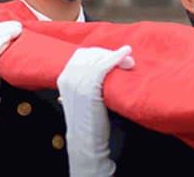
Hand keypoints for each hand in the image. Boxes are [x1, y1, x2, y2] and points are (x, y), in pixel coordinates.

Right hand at [58, 46, 133, 176]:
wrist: (85, 139)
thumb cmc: (88, 119)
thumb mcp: (81, 95)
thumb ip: (86, 79)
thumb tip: (105, 63)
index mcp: (64, 77)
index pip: (83, 55)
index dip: (100, 54)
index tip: (114, 57)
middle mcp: (69, 76)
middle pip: (92, 55)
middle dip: (110, 55)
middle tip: (126, 60)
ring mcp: (77, 81)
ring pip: (100, 59)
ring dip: (117, 58)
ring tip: (129, 63)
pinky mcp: (89, 87)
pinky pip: (104, 65)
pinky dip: (117, 58)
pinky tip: (126, 54)